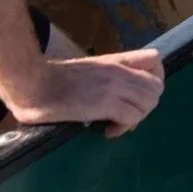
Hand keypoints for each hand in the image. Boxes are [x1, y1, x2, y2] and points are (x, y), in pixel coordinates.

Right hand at [0, 48, 164, 136]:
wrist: (35, 83)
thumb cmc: (56, 78)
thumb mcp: (90, 68)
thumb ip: (110, 74)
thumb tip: (124, 94)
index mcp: (117, 60)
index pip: (156, 60)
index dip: (153, 80)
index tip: (138, 95)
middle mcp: (120, 71)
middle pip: (157, 88)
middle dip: (145, 106)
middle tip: (126, 115)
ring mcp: (114, 86)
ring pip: (149, 103)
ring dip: (136, 118)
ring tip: (117, 124)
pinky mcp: (105, 104)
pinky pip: (132, 118)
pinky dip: (123, 129)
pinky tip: (107, 131)